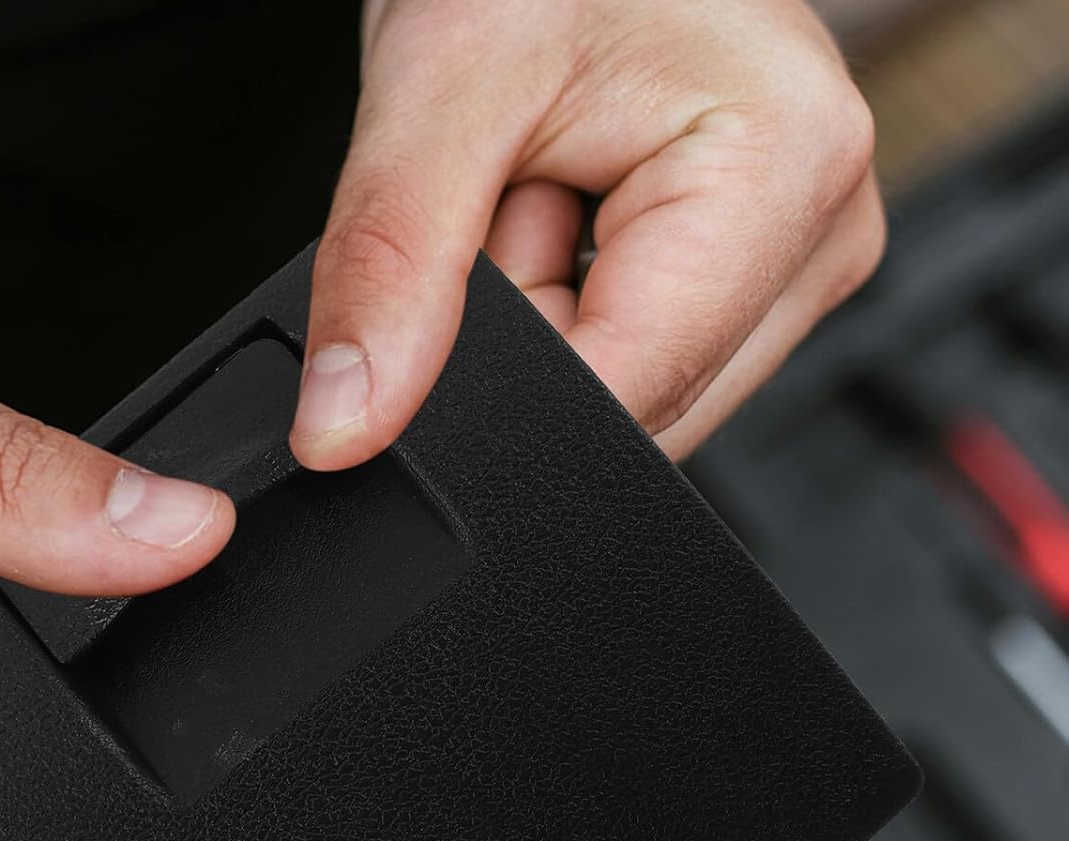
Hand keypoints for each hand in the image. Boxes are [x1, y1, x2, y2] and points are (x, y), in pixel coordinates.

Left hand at [292, 0, 883, 465]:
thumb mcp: (438, 89)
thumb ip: (388, 272)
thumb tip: (347, 427)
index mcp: (784, 173)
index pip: (622, 401)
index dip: (500, 391)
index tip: (445, 302)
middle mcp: (816, 235)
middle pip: (628, 408)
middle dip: (527, 338)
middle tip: (509, 193)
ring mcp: (792, 260)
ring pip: (621, 392)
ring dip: (541, 317)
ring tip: (539, 181)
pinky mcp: (754, 271)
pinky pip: (629, 354)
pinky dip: (564, 299)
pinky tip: (564, 204)